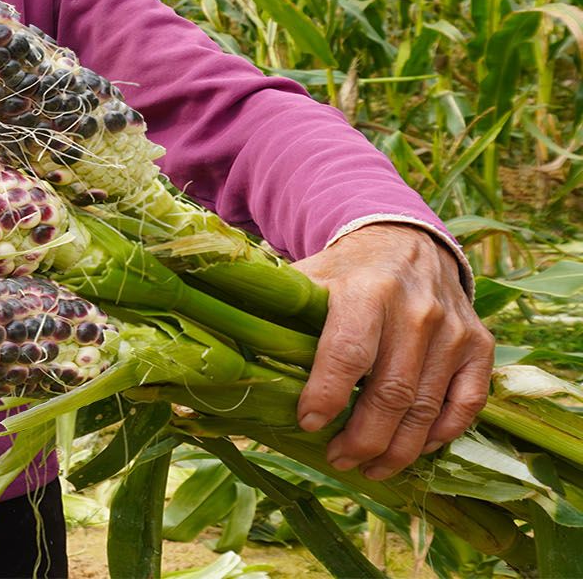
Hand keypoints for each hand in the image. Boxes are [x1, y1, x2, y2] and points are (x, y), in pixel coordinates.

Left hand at [293, 224, 493, 478]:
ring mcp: (453, 329)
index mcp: (365, 290)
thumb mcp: (310, 279)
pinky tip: (417, 449)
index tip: (309, 424)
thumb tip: (232, 362)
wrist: (407, 243)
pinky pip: (467, 403)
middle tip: (339, 460)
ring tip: (370, 468)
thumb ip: (280, 316)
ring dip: (398, 449)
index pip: (347, 353)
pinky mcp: (479, 344)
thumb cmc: (346, 273)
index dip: (327, 395)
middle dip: (363, 439)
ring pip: (427, 407)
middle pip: (391, 393)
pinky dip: (442, 433)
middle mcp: (415, 310)